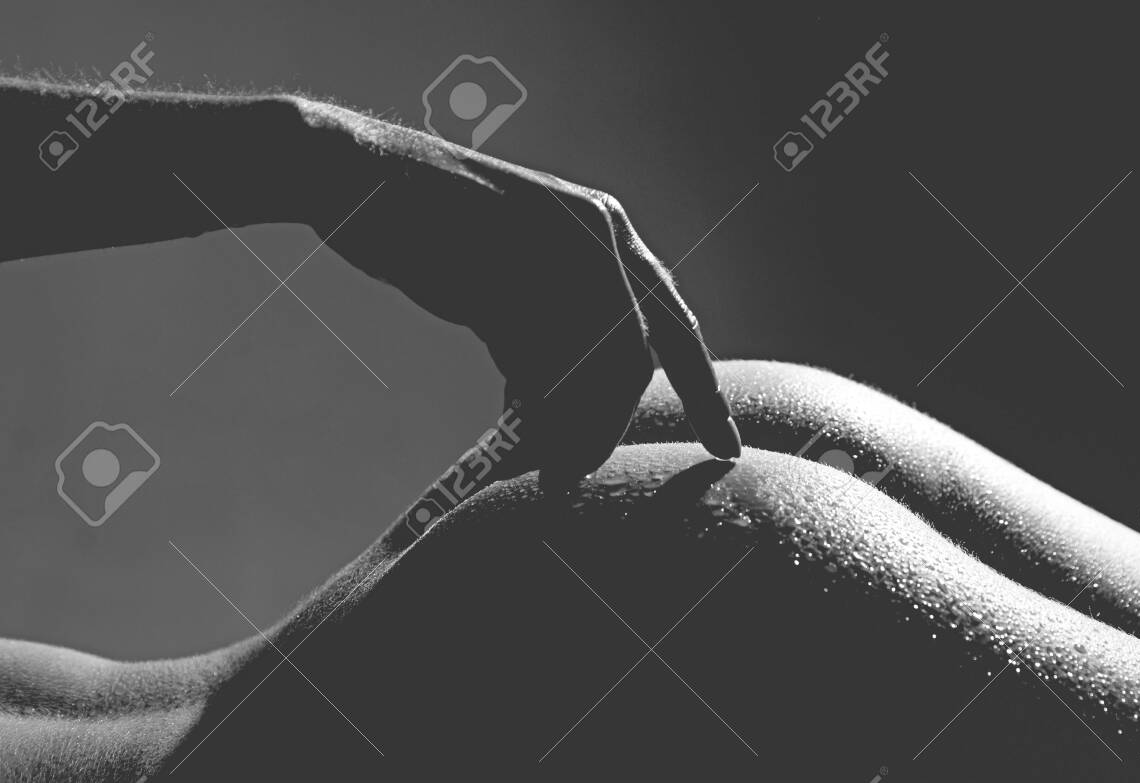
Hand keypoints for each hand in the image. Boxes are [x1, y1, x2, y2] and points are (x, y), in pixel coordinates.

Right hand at [316, 142, 740, 487]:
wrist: (358, 177)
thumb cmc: (433, 233)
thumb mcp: (512, 278)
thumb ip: (553, 327)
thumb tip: (565, 412)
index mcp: (608, 228)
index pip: (674, 325)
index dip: (703, 392)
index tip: (726, 448)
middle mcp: (596, 232)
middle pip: (636, 356)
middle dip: (613, 424)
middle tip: (577, 472)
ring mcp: (551, 245)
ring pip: (589, 364)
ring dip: (573, 427)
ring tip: (549, 469)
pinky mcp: (501, 265)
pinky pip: (534, 358)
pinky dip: (532, 406)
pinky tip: (515, 432)